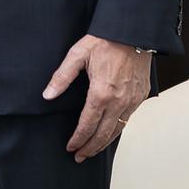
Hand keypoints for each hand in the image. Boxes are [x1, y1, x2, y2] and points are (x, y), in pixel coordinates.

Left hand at [42, 35, 151, 161]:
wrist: (133, 32)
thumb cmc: (104, 41)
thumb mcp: (77, 55)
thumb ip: (61, 78)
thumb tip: (47, 95)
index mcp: (101, 93)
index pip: (87, 125)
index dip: (78, 139)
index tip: (70, 147)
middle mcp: (119, 101)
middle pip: (103, 134)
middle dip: (90, 148)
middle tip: (79, 157)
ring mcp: (132, 101)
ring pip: (117, 130)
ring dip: (104, 143)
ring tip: (92, 151)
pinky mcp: (141, 97)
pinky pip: (128, 119)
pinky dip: (117, 130)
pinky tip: (109, 132)